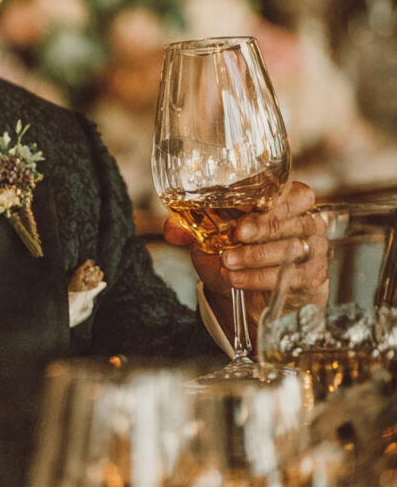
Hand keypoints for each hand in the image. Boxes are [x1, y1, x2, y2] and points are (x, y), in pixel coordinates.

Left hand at [163, 180, 326, 335]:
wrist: (241, 292)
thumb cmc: (231, 254)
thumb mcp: (208, 240)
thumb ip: (189, 230)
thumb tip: (172, 228)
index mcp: (286, 203)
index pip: (296, 194)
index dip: (274, 203)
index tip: (245, 216)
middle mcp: (307, 222)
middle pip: (294, 221)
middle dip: (262, 229)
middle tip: (235, 237)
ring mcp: (314, 250)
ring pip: (293, 249)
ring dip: (257, 257)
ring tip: (228, 263)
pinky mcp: (314, 277)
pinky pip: (294, 276)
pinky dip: (262, 278)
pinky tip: (239, 280)